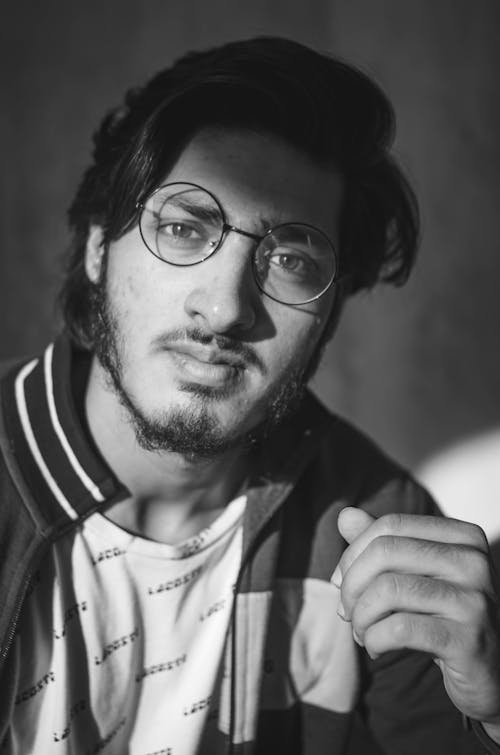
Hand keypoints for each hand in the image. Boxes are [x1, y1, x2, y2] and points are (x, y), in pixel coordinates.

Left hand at [332, 507, 499, 736]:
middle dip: (352, 584)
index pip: (390, 525)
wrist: (485, 671)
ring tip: (361, 632)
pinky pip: (399, 629)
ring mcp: (474, 600)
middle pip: (385, 552)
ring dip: (360, 616)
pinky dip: (374, 639)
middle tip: (347, 611)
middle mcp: (474, 562)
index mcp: (463, 537)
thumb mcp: (413, 574)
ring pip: (388, 590)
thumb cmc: (441, 615)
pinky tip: (374, 647)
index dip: (354, 553)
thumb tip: (345, 515)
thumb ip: (380, 543)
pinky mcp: (468, 640)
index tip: (342, 581)